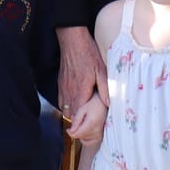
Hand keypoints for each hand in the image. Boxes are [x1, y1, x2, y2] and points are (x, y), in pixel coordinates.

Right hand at [57, 27, 107, 144]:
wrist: (72, 40)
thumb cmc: (88, 54)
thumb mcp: (101, 70)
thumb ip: (105, 89)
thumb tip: (109, 104)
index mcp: (81, 91)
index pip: (79, 115)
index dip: (83, 124)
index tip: (89, 128)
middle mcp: (69, 92)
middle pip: (71, 115)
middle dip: (78, 122)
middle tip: (87, 125)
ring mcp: (63, 88)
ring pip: (65, 109)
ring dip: (73, 114)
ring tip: (82, 117)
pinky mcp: (60, 83)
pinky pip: (61, 101)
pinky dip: (67, 105)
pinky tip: (76, 103)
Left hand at [67, 95, 106, 144]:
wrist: (103, 105)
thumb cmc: (93, 105)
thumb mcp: (82, 110)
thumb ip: (76, 120)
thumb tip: (71, 131)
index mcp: (91, 123)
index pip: (77, 134)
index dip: (70, 133)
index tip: (68, 129)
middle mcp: (96, 131)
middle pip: (80, 136)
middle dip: (75, 130)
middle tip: (76, 121)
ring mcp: (99, 135)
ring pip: (84, 139)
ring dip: (80, 133)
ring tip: (81, 125)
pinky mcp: (100, 137)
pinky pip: (89, 143)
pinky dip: (85, 139)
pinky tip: (84, 133)